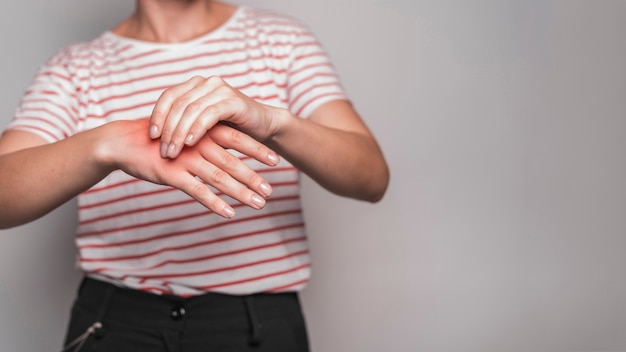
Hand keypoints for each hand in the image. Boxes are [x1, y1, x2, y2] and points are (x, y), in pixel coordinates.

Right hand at [100, 119, 279, 217]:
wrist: (124, 142)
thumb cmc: (160, 138)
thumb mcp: (186, 132)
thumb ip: (207, 137)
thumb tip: (229, 145)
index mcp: (204, 130)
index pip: (237, 139)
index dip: (257, 150)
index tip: (276, 160)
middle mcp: (198, 143)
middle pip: (233, 161)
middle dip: (254, 177)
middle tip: (271, 190)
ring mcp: (186, 159)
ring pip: (219, 178)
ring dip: (241, 192)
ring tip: (259, 204)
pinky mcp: (172, 174)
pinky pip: (197, 191)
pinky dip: (215, 203)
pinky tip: (229, 213)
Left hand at [148, 76, 281, 157]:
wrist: (262, 127)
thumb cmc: (230, 129)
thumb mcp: (202, 126)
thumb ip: (182, 125)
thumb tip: (154, 139)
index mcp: (195, 85)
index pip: (168, 96)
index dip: (157, 115)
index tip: (150, 136)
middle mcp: (206, 82)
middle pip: (178, 104)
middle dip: (168, 129)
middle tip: (163, 151)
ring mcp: (220, 89)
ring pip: (191, 110)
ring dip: (179, 133)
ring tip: (173, 152)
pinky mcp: (232, 100)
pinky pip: (209, 114)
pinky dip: (197, 129)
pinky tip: (190, 143)